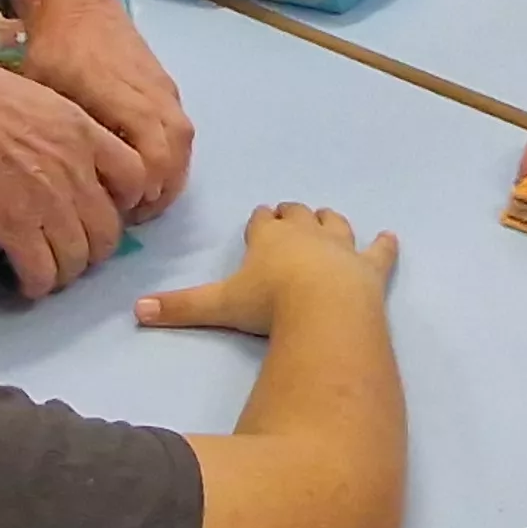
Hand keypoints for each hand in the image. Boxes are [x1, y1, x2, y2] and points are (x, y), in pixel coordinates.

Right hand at [0, 32, 144, 296]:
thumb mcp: (37, 99)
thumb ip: (60, 135)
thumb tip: (59, 164)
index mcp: (83, 132)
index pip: (135, 178)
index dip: (121, 203)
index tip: (98, 211)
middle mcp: (75, 169)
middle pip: (109, 230)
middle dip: (93, 249)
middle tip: (71, 252)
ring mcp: (48, 200)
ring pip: (78, 258)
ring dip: (64, 272)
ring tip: (46, 272)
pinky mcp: (14, 227)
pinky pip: (41, 271)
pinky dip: (35, 283)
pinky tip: (24, 281)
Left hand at [14, 0, 195, 217]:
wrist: (78, 4)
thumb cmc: (55, 50)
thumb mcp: (46, 94)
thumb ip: (63, 136)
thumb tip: (61, 185)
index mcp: (125, 100)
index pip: (153, 159)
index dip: (139, 194)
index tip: (114, 210)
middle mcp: (155, 97)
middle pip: (176, 157)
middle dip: (158, 194)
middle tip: (130, 217)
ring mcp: (165, 92)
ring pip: (184, 145)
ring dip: (168, 177)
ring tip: (139, 200)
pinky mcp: (167, 88)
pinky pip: (181, 131)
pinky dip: (170, 157)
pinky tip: (144, 171)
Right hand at [133, 203, 397, 335]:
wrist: (325, 312)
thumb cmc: (270, 306)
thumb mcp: (219, 306)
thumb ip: (179, 307)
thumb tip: (136, 311)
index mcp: (269, 238)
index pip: (262, 222)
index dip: (260, 221)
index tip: (259, 218)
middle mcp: (305, 235)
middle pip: (298, 216)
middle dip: (292, 215)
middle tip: (286, 216)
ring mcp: (341, 248)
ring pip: (335, 225)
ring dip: (329, 222)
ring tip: (325, 218)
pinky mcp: (370, 267)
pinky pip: (380, 252)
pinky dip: (384, 246)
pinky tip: (391, 238)